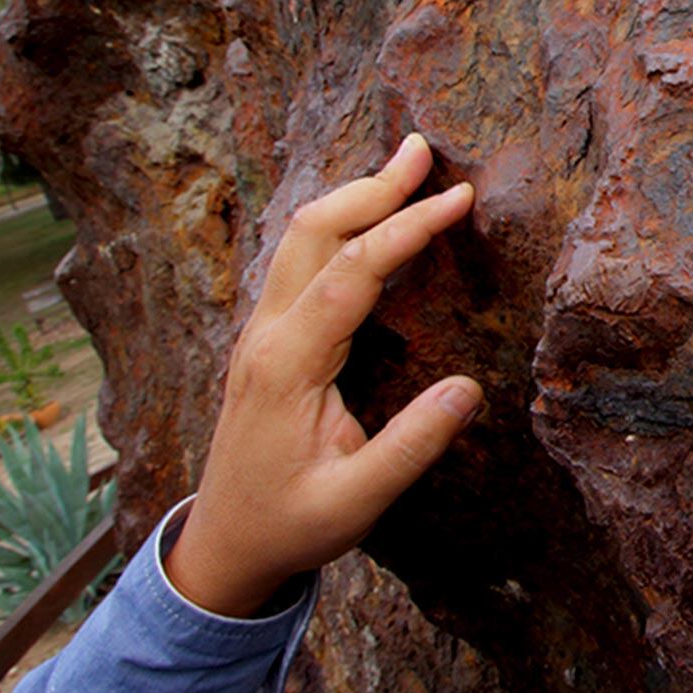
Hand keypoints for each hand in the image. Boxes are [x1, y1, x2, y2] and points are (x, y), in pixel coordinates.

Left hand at [165, 134, 481, 616]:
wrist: (223, 545)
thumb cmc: (289, 525)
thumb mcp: (355, 503)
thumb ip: (410, 447)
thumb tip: (469, 390)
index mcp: (286, 365)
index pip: (352, 272)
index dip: (406, 228)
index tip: (458, 197)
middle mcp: (266, 334)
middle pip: (312, 231)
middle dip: (371, 185)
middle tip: (424, 148)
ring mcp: (260, 332)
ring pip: (300, 238)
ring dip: (352, 197)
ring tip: (405, 167)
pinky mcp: (267, 339)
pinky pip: (300, 260)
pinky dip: (340, 224)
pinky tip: (372, 219)